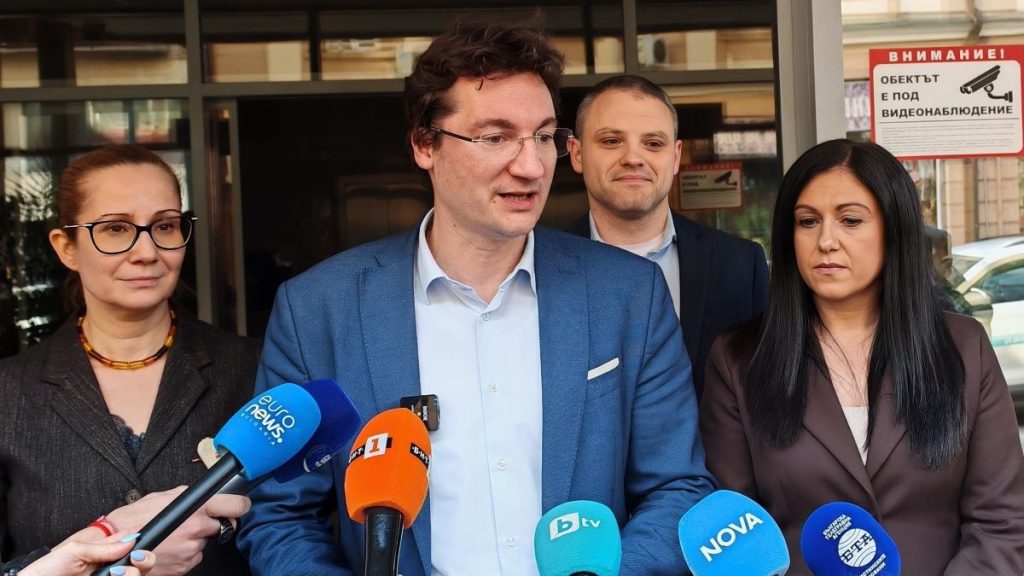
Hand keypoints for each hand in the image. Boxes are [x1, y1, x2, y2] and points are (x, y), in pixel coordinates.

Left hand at [19, 534, 155, 575]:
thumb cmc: (45, 571)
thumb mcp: (74, 551)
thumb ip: (104, 547)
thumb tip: (131, 539)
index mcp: (102, 554)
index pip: (130, 543)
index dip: (141, 540)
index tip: (141, 539)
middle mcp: (109, 569)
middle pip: (140, 564)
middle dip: (144, 559)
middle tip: (135, 558)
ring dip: (132, 573)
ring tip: (117, 573)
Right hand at [104, 486, 249, 575]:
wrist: (112, 546)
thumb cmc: (133, 519)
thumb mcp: (164, 496)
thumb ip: (190, 497)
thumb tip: (204, 496)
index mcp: (196, 509)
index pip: (235, 506)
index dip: (240, 505)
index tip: (240, 505)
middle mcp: (197, 530)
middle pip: (219, 526)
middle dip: (208, 524)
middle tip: (189, 522)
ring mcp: (191, 551)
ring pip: (204, 543)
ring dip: (193, 540)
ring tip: (171, 536)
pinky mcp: (184, 567)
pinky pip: (193, 558)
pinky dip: (184, 553)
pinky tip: (168, 547)